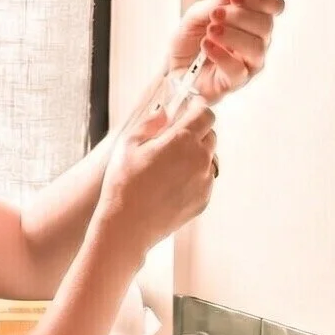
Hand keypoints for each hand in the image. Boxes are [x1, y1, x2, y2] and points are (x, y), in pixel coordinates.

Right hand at [97, 97, 216, 256]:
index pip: (205, 114)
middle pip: (210, 135)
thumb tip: (165, 112)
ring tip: (170, 166)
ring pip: (209, 158)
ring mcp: (204, 181)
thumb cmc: (124, 184)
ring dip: (196, 155)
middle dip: (196, 132)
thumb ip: (150, 122)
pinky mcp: (204, 199)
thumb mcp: (128, 144)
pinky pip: (205, 180)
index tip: (190, 109)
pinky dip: (194, 176)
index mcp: (183, 140)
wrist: (128, 226)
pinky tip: (170, 184)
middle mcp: (200, 158)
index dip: (198, 109)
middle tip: (174, 139)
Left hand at [167, 0, 284, 104]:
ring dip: (232, 35)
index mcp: (251, 20)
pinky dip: (222, 55)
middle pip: (266, 25)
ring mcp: (248, 63)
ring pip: (257, 48)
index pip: (273, 5)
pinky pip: (238, 70)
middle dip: (240, 16)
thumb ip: (215, 1)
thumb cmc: (189, 41)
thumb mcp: (196, 15)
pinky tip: (207, 47)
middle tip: (215, 14)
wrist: (173, 67)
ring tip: (210, 31)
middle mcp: (256, 41)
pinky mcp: (235, 82)